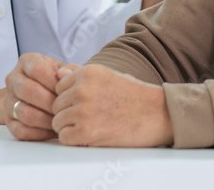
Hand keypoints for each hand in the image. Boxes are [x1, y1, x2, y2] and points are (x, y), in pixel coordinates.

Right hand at [4, 53, 62, 140]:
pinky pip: (21, 130)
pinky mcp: (9, 120)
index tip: (66, 91)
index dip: (53, 81)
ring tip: (60, 121)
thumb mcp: (64, 71)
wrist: (39, 95)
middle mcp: (13, 79)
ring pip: (24, 113)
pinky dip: (39, 133)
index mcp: (27, 62)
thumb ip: (69, 71)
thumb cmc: (56, 82)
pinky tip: (51, 130)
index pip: (36, 69)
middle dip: (49, 102)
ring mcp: (8, 100)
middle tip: (65, 109)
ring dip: (46, 120)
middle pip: (27, 91)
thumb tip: (66, 75)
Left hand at [51, 64, 172, 146]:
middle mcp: (82, 88)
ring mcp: (83, 110)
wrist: (158, 114)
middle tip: (89, 119)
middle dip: (68, 114)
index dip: (70, 99)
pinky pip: (64, 137)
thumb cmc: (134, 96)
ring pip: (57, 122)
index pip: (59, 87)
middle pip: (56, 105)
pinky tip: (90, 136)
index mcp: (88, 72)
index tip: (85, 105)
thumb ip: (81, 76)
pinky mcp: (86, 131)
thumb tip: (56, 73)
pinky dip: (74, 140)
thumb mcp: (108, 76)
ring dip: (70, 128)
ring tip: (91, 127)